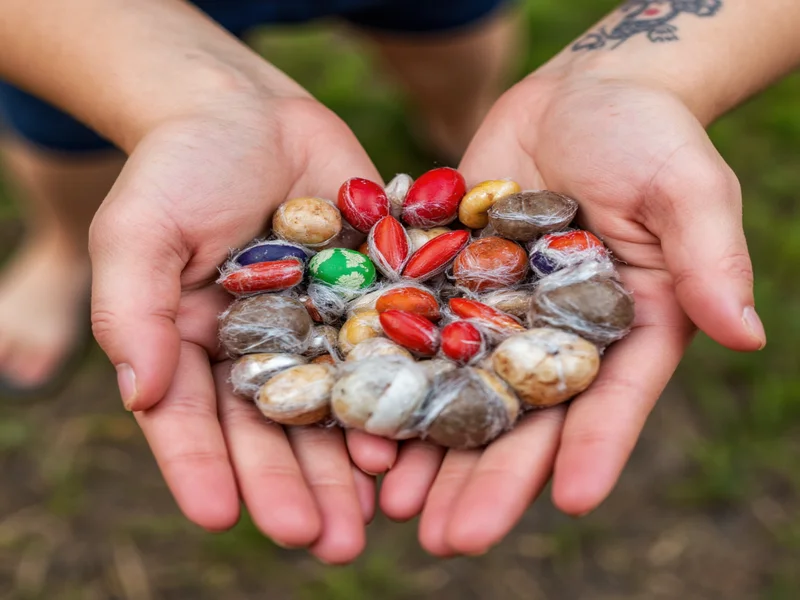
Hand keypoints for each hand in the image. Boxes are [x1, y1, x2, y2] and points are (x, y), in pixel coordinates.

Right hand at [89, 91, 396, 563]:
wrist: (250, 110)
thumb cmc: (179, 166)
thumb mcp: (138, 230)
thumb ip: (133, 310)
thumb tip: (142, 394)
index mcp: (196, 349)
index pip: (194, 421)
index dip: (204, 469)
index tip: (220, 517)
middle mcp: (262, 352)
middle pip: (276, 432)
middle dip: (296, 488)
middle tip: (320, 541)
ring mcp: (319, 331)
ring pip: (336, 410)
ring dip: (352, 466)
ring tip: (369, 517)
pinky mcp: (371, 299)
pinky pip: (386, 356)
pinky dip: (398, 397)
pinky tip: (411, 441)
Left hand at [378, 71, 765, 555]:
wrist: (577, 95)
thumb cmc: (648, 134)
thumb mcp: (687, 187)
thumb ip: (707, 257)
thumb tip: (746, 333)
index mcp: (624, 329)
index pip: (612, 399)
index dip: (595, 448)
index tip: (573, 500)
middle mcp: (555, 336)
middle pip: (524, 418)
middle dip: (491, 479)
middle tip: (454, 538)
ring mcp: (497, 315)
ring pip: (460, 394)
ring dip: (430, 451)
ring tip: (394, 507)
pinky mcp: (448, 285)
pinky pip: (417, 340)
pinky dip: (392, 380)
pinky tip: (362, 426)